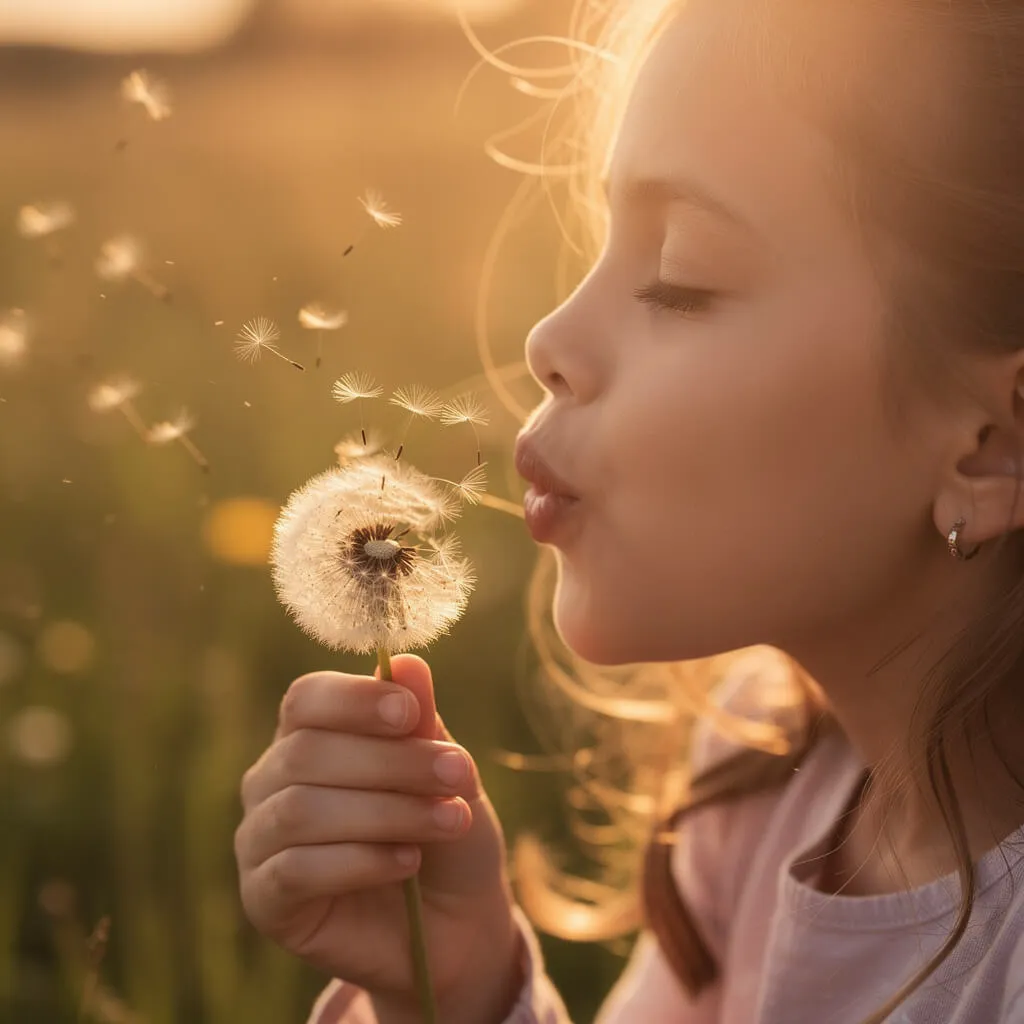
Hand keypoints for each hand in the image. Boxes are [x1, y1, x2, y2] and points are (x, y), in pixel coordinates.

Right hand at [235, 655, 519, 1015]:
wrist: (456, 922)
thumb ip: (423, 723)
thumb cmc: (446, 831)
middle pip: (307, 753)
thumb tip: (407, 661)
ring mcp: (260, 841)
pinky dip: (361, 861)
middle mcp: (271, 780)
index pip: (306, 699)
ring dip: (386, 812)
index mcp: (309, 735)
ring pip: (302, 810)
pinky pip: (296, 870)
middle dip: (391, 762)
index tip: (411, 714)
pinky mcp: (264, 900)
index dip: (354, 700)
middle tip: (457, 775)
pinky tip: (408, 862)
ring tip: (449, 821)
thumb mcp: (449, 773)